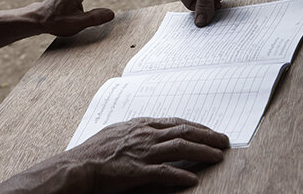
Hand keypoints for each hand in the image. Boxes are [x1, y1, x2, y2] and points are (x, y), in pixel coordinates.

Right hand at [68, 117, 228, 191]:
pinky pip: (163, 172)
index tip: (210, 132)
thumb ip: (137, 131)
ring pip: (180, 147)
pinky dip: (180, 175)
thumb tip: (151, 130)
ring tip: (218, 156)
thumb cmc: (94, 151)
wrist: (78, 166)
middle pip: (184, 131)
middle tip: (224, 141)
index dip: (196, 127)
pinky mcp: (137, 171)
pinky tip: (192, 179)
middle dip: (208, 136)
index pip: (176, 122)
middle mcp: (146, 135)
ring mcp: (143, 152)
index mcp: (142, 125)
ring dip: (202, 151)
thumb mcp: (118, 132)